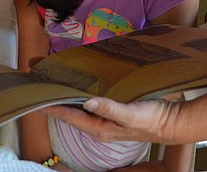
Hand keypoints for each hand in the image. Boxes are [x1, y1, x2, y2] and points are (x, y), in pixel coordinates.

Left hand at [42, 92, 206, 145]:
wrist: (171, 121)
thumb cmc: (152, 119)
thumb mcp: (132, 114)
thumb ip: (110, 109)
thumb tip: (88, 102)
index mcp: (99, 128)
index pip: (69, 116)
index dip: (52, 106)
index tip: (36, 97)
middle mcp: (98, 124)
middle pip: (71, 110)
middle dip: (55, 96)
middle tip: (40, 80)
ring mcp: (104, 117)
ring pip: (79, 105)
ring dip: (66, 92)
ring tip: (52, 78)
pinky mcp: (111, 109)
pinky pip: (90, 100)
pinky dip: (80, 91)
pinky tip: (77, 82)